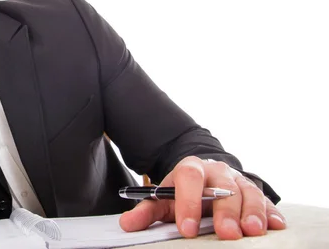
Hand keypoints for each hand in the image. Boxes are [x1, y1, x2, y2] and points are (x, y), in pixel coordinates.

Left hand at [119, 156, 286, 239]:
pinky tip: (275, 227)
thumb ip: (146, 212)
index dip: (188, 203)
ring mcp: (238, 180)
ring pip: (248, 193)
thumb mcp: (163, 200)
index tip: (187, 229)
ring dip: (252, 213)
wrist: (205, 178)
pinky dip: (272, 214)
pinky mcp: (255, 193)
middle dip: (226, 211)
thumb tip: (127, 224)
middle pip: (224, 187)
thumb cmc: (182, 193)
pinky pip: (267, 201)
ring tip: (252, 232)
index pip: (189, 179)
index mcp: (190, 168)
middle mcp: (217, 171)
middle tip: (227, 234)